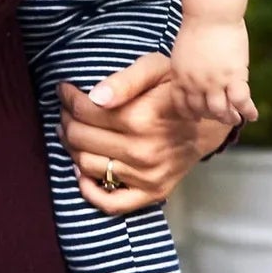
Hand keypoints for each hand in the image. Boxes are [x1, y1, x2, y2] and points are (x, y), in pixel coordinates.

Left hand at [57, 52, 234, 214]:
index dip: (67, 97)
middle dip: (66, 119)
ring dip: (71, 147)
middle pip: (80, 137)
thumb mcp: (155, 69)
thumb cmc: (175, 91)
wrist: (207, 123)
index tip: (64, 90)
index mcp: (141, 118)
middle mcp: (143, 151)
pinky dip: (89, 190)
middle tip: (66, 110)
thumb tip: (94, 97)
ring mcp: (147, 175)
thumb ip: (124, 80)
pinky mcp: (152, 192)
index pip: (84, 110)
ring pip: (86, 165)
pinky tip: (81, 170)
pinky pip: (112, 203)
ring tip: (72, 131)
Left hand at [170, 16, 257, 124]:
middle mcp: (194, 83)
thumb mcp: (184, 51)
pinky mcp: (233, 77)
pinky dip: (248, 111)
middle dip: (211, 116)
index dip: (190, 113)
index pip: (181, 104)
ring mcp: (214, 82)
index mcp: (179, 75)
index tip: (197, 117)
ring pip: (220, 111)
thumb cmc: (198, 26)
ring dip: (229, 118)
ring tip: (236, 119)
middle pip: (202, 110)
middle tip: (221, 117)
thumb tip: (193, 74)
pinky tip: (253, 116)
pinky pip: (241, 102)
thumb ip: (187, 67)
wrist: (210, 14)